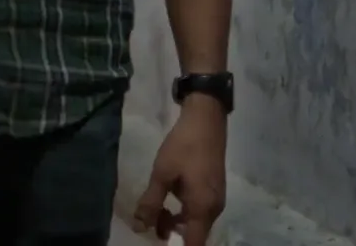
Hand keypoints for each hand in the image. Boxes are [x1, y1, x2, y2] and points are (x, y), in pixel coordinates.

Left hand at [131, 101, 227, 245]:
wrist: (206, 122)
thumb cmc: (183, 147)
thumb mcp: (162, 174)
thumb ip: (151, 203)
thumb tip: (139, 227)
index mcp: (203, 209)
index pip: (194, 244)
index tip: (160, 242)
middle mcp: (214, 210)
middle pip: (194, 235)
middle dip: (172, 234)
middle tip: (149, 224)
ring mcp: (215, 200)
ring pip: (196, 222)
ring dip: (175, 222)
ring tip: (153, 211)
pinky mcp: (213, 191)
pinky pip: (199, 211)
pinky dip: (183, 212)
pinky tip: (167, 200)